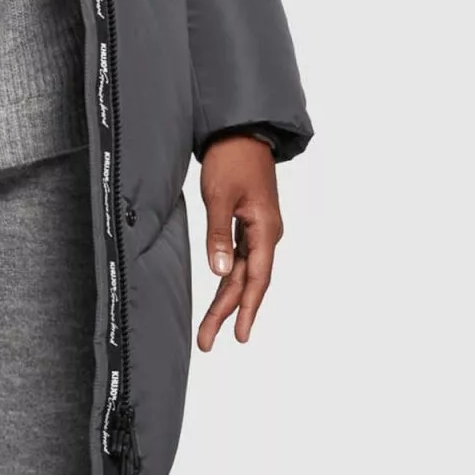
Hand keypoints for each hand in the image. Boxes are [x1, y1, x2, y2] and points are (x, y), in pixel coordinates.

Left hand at [196, 134, 282, 350]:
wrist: (242, 132)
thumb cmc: (231, 160)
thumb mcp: (220, 196)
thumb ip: (219, 234)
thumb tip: (220, 271)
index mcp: (265, 230)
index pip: (256, 278)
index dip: (245, 309)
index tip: (238, 335)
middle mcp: (266, 235)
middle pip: (248, 282)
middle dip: (228, 313)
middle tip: (208, 342)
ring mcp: (259, 231)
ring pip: (243, 273)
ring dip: (227, 299)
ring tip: (211, 328)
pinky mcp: (248, 224)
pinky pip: (241, 259)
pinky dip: (230, 279)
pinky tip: (221, 294)